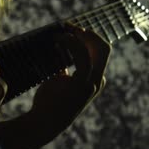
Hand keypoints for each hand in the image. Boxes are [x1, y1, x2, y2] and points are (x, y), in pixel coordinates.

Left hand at [0, 25, 110, 148]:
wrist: (44, 122)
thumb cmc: (49, 103)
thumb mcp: (60, 82)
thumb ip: (65, 71)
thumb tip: (60, 57)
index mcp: (95, 80)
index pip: (100, 52)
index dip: (88, 38)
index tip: (69, 31)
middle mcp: (98, 81)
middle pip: (104, 48)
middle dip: (87, 33)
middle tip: (68, 27)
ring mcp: (92, 83)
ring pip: (97, 48)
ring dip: (77, 36)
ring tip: (59, 34)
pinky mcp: (82, 84)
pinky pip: (82, 55)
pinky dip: (72, 42)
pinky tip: (59, 39)